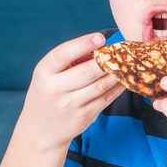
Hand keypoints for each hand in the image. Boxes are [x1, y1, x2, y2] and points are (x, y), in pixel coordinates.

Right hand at [20, 33, 125, 149]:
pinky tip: (124, 79)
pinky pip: (105, 99)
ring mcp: (71, 105)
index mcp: (44, 72)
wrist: (41, 129)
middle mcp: (55, 89)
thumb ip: (69, 61)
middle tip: (120, 52)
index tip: (100, 37)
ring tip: (125, 63)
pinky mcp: (84, 117)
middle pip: (87, 71)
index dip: (83, 44)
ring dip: (116, 73)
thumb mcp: (48, 75)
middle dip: (106, 60)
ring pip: (100, 86)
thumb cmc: (47, 94)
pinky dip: (117, 88)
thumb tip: (99, 48)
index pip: (63, 54)